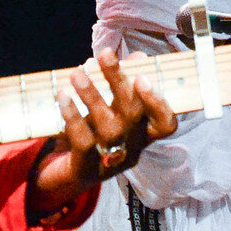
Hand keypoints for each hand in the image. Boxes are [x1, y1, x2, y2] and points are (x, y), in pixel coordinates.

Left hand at [26, 50, 176, 219]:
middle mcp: (133, 147)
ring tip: (77, 74)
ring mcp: (111, 160)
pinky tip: (63, 96)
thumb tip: (139, 56)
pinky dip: (73, 116)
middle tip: (105, 55)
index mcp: (144, 133)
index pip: (166, 124)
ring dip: (93, 96)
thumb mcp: (114, 111)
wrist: (72, 175)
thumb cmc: (98, 133)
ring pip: (108, 128)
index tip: (142, 76)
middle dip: (119, 81)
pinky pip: (83, 141)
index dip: (158, 102)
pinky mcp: (87, 167)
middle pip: (134, 115)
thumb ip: (126, 85)